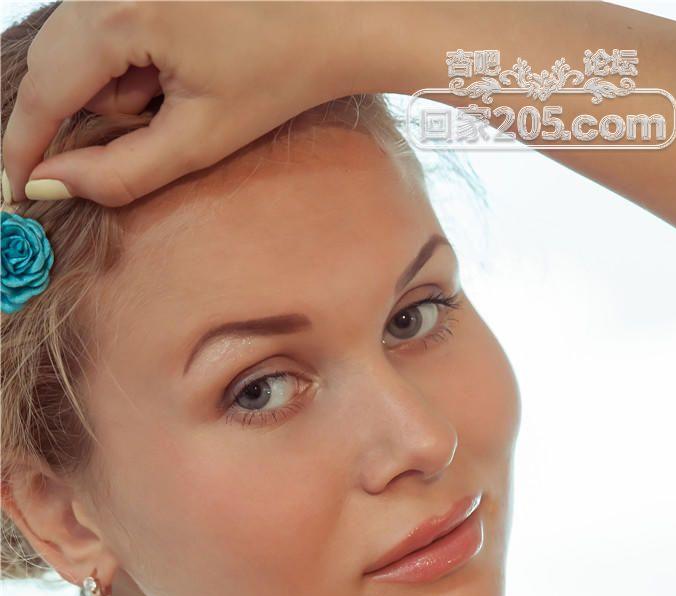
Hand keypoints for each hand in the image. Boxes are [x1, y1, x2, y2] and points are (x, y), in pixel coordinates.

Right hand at [2, 0, 361, 206]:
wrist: (335, 13)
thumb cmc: (276, 75)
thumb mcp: (198, 139)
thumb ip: (119, 172)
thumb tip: (50, 184)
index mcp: (122, 10)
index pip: (45, 90)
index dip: (23, 146)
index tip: (12, 190)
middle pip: (54, 66)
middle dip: (94, 110)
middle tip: (158, 115)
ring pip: (77, 47)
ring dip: (117, 82)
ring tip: (181, 82)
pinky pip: (100, 23)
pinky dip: (128, 55)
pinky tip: (180, 56)